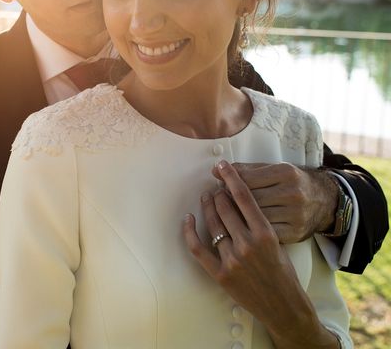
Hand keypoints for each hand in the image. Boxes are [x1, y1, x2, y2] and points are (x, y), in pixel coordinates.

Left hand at [183, 161, 338, 347]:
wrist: (284, 306)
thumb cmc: (283, 272)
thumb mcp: (278, 242)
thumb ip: (259, 223)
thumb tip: (238, 199)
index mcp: (266, 234)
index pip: (244, 197)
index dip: (231, 178)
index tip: (223, 167)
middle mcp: (248, 244)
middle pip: (225, 207)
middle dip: (218, 193)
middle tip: (215, 187)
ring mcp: (232, 260)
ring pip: (212, 224)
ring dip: (207, 207)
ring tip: (206, 197)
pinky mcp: (220, 274)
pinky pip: (198, 249)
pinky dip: (190, 232)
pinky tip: (188, 219)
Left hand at [212, 162, 339, 243]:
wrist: (325, 202)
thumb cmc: (290, 184)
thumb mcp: (273, 170)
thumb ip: (246, 170)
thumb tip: (216, 170)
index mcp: (285, 173)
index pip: (247, 179)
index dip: (229, 182)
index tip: (219, 182)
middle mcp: (293, 193)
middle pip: (249, 199)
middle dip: (230, 199)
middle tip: (217, 199)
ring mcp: (295, 215)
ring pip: (255, 218)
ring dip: (236, 216)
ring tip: (224, 212)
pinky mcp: (295, 234)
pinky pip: (264, 234)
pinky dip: (250, 231)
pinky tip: (240, 228)